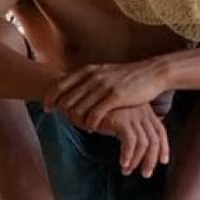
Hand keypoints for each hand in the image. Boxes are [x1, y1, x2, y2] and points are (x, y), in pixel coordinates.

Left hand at [50, 61, 169, 129]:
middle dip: (62, 112)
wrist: (153, 72)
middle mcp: (93, 77)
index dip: (49, 97)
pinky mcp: (115, 97)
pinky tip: (91, 129)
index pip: (60, 85)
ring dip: (76, 120)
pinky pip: (94, 115)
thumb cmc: (128, 76)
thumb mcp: (105, 72)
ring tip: (78, 126)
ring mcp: (104, 86)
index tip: (46, 108)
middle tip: (63, 120)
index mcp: (89, 70)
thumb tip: (74, 86)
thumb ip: (89, 78)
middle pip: (67, 99)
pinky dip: (90, 124)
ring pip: (79, 108)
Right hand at [94, 105, 170, 177]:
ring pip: (143, 143)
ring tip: (127, 172)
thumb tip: (140, 144)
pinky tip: (122, 164)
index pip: (160, 131)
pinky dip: (128, 154)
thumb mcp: (121, 117)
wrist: (83, 103)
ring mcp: (133, 116)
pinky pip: (130, 141)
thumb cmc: (99, 112)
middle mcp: (142, 112)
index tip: (163, 161)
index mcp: (145, 111)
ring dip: (137, 160)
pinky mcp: (122, 120)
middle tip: (146, 174)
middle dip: (151, 159)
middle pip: (154, 139)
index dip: (164, 147)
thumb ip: (132, 126)